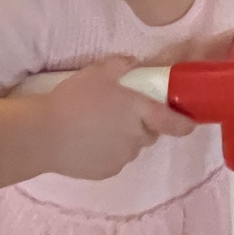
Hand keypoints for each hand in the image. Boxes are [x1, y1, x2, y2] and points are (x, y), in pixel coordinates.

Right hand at [38, 56, 194, 179]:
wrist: (43, 134)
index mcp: (139, 111)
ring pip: (131, 147)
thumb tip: (133, 62)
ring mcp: (122, 157)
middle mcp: (136, 137)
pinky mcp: (106, 172)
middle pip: (149, 133)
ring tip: (98, 128)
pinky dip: (108, 152)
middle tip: (119, 114)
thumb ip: (120, 65)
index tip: (190, 123)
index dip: (184, 123)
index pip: (172, 122)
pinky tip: (88, 142)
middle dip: (142, 125)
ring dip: (124, 139)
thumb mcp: (97, 72)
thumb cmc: (73, 99)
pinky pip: (114, 160)